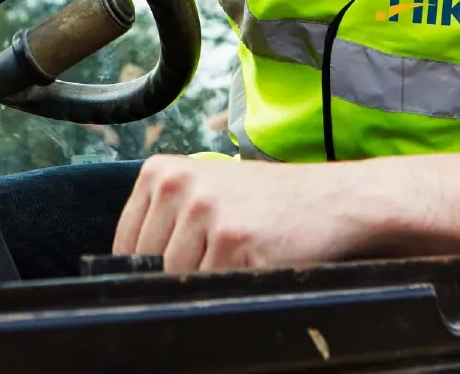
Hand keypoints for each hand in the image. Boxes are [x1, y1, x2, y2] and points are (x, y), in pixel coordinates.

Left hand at [112, 155, 368, 272]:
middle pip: (151, 266)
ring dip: (208, 281)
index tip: (170, 269)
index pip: (126, 243)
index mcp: (162, 171)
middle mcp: (180, 186)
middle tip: (218, 258)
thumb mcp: (206, 190)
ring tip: (240, 258)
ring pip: (180, 281)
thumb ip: (166, 218)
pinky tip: (256, 262)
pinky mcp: (235, 242)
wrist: (332, 199)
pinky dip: (234, 286)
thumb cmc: (268, 201)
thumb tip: (128, 270)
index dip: (146, 267)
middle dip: (180, 275)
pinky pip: (213, 288)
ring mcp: (207, 213)